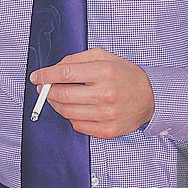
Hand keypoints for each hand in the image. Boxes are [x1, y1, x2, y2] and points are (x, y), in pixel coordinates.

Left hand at [29, 48, 154, 138]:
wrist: (151, 97)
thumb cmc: (125, 75)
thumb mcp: (105, 57)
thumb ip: (78, 58)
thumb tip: (54, 69)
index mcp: (105, 71)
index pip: (65, 73)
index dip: (45, 75)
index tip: (36, 77)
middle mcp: (106, 94)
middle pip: (62, 94)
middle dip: (47, 91)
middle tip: (43, 88)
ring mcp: (107, 115)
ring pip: (67, 112)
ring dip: (56, 104)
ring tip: (57, 97)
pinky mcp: (107, 130)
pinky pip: (77, 125)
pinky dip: (71, 116)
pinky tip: (75, 108)